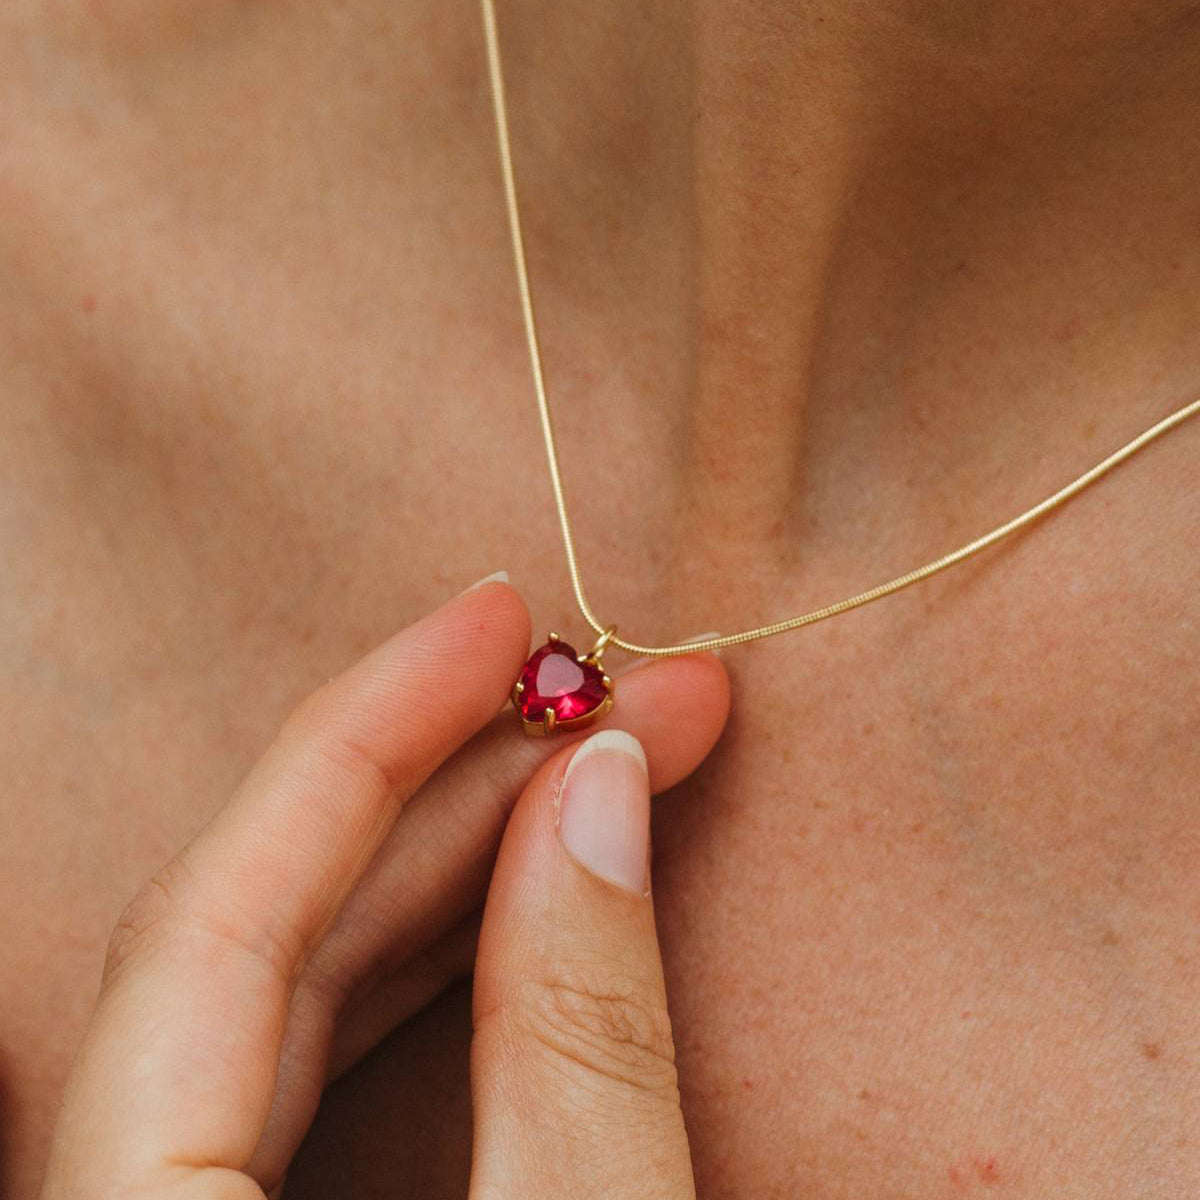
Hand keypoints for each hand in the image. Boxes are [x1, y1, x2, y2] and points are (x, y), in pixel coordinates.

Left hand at [40, 579, 729, 1197]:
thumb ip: (577, 1035)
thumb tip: (600, 791)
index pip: (226, 908)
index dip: (370, 732)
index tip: (495, 618)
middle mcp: (111, 1198)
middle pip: (266, 928)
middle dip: (461, 792)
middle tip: (614, 704)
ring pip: (290, 990)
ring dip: (455, 867)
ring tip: (593, 778)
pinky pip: (308, 1062)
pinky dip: (425, 971)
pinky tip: (519, 903)